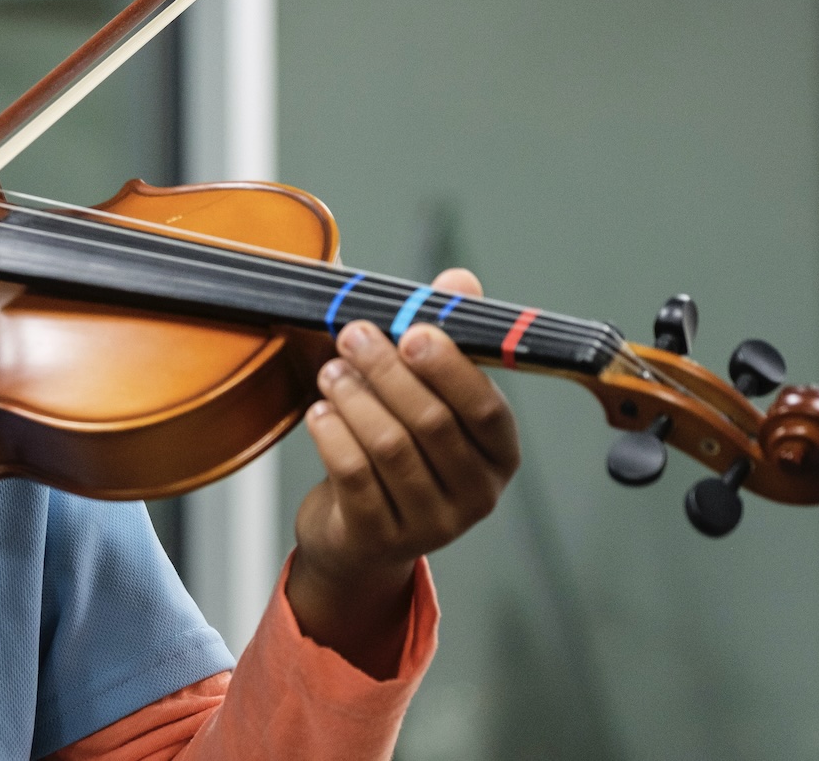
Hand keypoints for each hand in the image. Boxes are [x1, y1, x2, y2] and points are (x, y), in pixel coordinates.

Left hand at [286, 268, 519, 677]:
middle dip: (387, 371)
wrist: (357, 535)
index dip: (449, 367)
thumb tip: (459, 281)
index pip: (487, 410)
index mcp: (499, 457)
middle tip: (352, 335)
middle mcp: (476, 496)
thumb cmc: (398, 451)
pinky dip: (333, 436)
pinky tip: (319, 412)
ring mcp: (430, 524)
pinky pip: (355, 477)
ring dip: (355, 398)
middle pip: (433, 424)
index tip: (411, 329)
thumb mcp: (425, 397)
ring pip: (391, 448)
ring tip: (331, 371)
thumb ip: (443, 338)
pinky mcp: (380, 538)